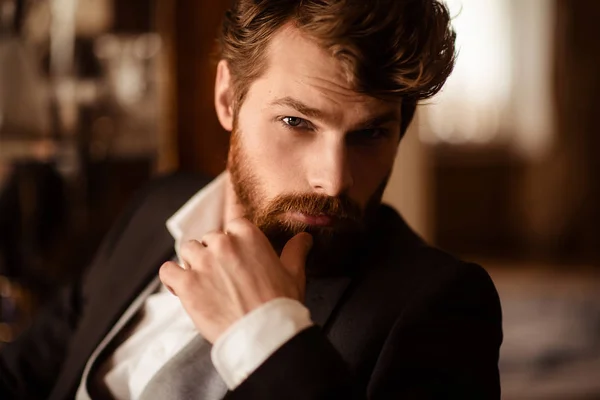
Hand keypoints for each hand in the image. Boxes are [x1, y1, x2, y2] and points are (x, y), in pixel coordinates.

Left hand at [159, 217, 312, 342]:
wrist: (263, 334)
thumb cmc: (280, 304)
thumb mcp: (294, 273)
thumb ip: (296, 250)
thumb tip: (304, 238)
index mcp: (248, 235)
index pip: (233, 226)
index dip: (233, 242)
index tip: (236, 257)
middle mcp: (222, 243)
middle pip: (208, 239)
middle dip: (214, 255)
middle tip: (223, 277)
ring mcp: (202, 263)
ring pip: (187, 251)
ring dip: (193, 263)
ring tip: (203, 282)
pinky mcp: (186, 284)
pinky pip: (168, 271)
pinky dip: (172, 278)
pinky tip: (180, 287)